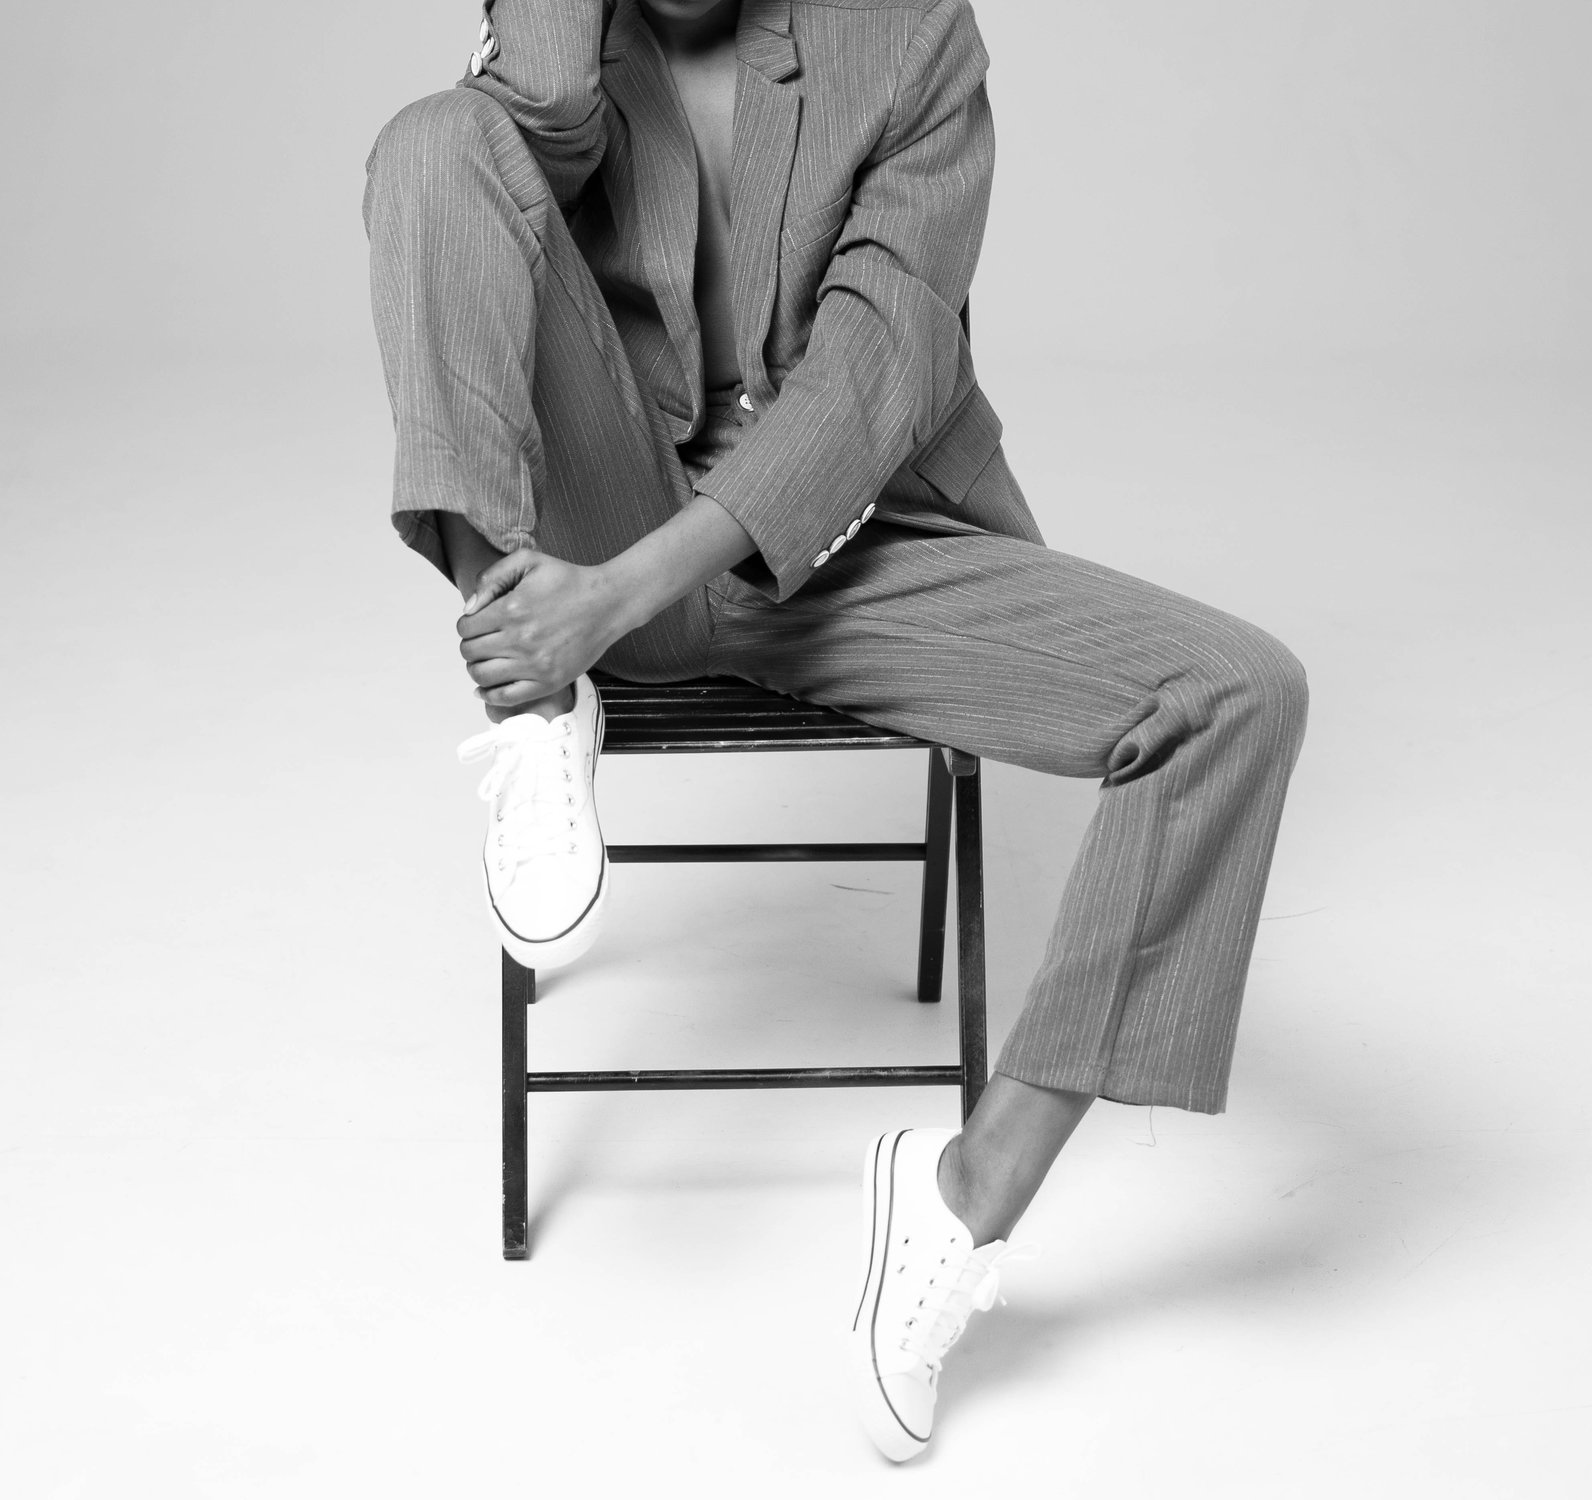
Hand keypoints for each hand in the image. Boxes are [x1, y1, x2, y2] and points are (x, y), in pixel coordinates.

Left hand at [456, 548, 631, 709]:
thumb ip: (492, 577)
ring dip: (476, 668)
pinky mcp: (548, 682)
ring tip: (487, 660)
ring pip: (481, 676)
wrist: (608, 603)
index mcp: (511, 610)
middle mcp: (520, 640)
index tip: (478, 623)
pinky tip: (486, 688)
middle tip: (483, 640)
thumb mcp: (528, 561)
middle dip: (471, 645)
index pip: (465, 627)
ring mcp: (534, 665)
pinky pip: (506, 697)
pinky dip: (489, 695)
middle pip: (470, 652)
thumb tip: (470, 608)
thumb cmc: (570, 581)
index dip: (467, 624)